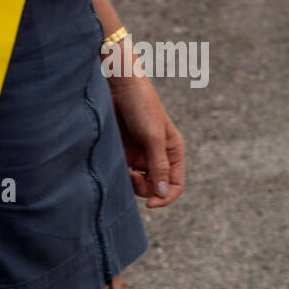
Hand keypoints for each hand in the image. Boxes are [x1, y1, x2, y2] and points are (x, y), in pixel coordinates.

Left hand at [108, 69, 184, 208]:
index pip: (175, 184)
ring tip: (122, 169)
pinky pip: (123, 170)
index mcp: (172, 151)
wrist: (118, 85)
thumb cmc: (140, 105)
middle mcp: (157, 154)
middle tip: (132, 176)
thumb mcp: (152, 136)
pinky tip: (113, 165)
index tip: (151, 203)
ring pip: (138, 180)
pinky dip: (119, 173)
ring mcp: (139, 153)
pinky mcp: (122, 150)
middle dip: (145, 188)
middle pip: (155, 186)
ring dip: (130, 181)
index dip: (166, 197)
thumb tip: (163, 193)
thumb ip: (158, 165)